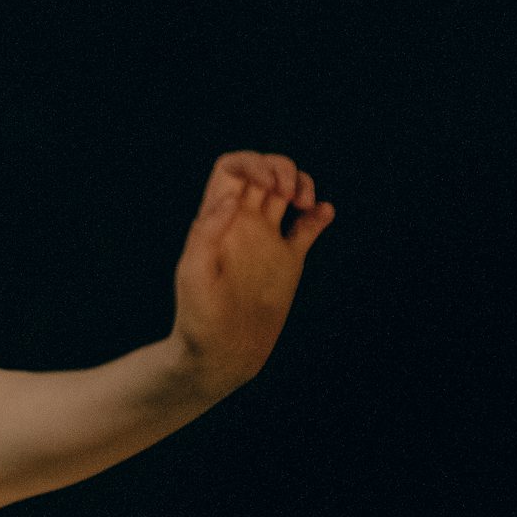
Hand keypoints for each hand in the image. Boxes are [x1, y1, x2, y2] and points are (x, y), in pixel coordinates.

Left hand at [172, 151, 335, 389]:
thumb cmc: (198, 316)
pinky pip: (308, 227)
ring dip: (301, 184)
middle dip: (281, 168)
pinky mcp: (289, 260)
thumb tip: (232, 197)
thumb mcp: (194, 274)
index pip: (232, 169)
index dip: (252, 164)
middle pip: (263, 171)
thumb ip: (208, 232)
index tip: (267, 185)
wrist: (222, 352)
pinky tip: (323, 213)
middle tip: (288, 194)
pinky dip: (320, 214)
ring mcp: (267, 240)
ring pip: (286, 192)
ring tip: (304, 202)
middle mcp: (242, 223)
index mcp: (217, 219)